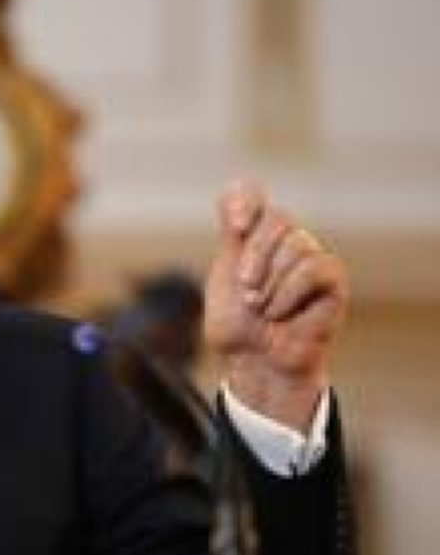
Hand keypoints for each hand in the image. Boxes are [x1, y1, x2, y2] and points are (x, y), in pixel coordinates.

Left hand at [204, 181, 347, 431]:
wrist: (255, 363)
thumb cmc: (238, 325)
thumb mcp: (223, 278)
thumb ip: (231, 237)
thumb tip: (237, 191)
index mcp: (250, 236)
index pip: (249, 194)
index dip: (243, 201)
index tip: (233, 226)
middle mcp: (283, 241)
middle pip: (276, 219)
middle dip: (254, 258)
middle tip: (246, 291)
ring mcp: (309, 257)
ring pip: (297, 244)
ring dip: (270, 283)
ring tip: (262, 310)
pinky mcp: (331, 279)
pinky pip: (315, 268)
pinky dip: (290, 293)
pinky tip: (280, 313)